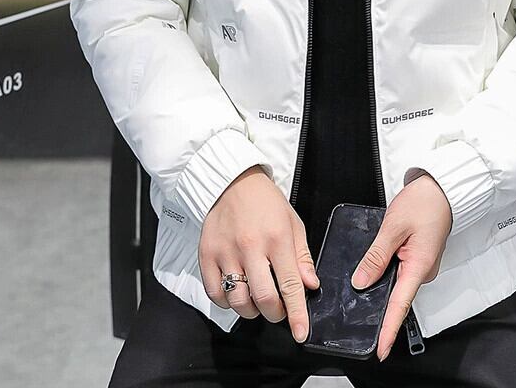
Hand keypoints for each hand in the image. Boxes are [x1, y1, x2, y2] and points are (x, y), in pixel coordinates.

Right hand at [198, 165, 318, 342]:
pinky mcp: (206, 254)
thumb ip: (302, 256)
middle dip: (276, 313)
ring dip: (252, 310)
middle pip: (264, 298)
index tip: (300, 334)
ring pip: (238, 301)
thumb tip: (310, 286)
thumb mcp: (293, 223)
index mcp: (277, 238)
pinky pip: (215, 293)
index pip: (290, 285)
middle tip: (279, 308)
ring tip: (258, 299)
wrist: (233, 181)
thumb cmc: (267, 202)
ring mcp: (225, 251)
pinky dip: (227, 302)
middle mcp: (250, 246)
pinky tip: (237, 291)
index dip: (297, 314)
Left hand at [351, 173, 451, 360]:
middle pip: (396, 295)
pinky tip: (376, 266)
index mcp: (419, 266)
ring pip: (397, 282)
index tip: (380, 349)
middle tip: (356, 307)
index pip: (400, 305)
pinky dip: (387, 272)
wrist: (441, 188)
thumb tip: (361, 281)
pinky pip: (400, 271)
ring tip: (364, 279)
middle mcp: (423, 270)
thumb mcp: (393, 227)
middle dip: (378, 304)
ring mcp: (422, 265)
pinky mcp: (419, 257)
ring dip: (381, 283)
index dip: (389, 329)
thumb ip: (376, 256)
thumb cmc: (423, 202)